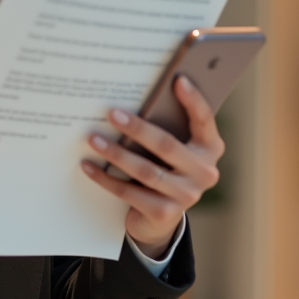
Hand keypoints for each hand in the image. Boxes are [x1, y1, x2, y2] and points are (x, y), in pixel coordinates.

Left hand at [80, 75, 223, 258]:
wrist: (160, 218)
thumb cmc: (164, 167)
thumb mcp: (173, 148)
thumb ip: (167, 127)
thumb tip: (135, 99)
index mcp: (210, 148)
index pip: (203, 120)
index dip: (193, 100)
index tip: (178, 80)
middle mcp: (205, 173)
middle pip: (167, 146)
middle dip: (137, 128)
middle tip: (112, 113)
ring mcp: (187, 196)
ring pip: (145, 171)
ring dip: (116, 154)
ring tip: (93, 139)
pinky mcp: (164, 213)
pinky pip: (129, 192)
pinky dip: (106, 178)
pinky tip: (88, 166)